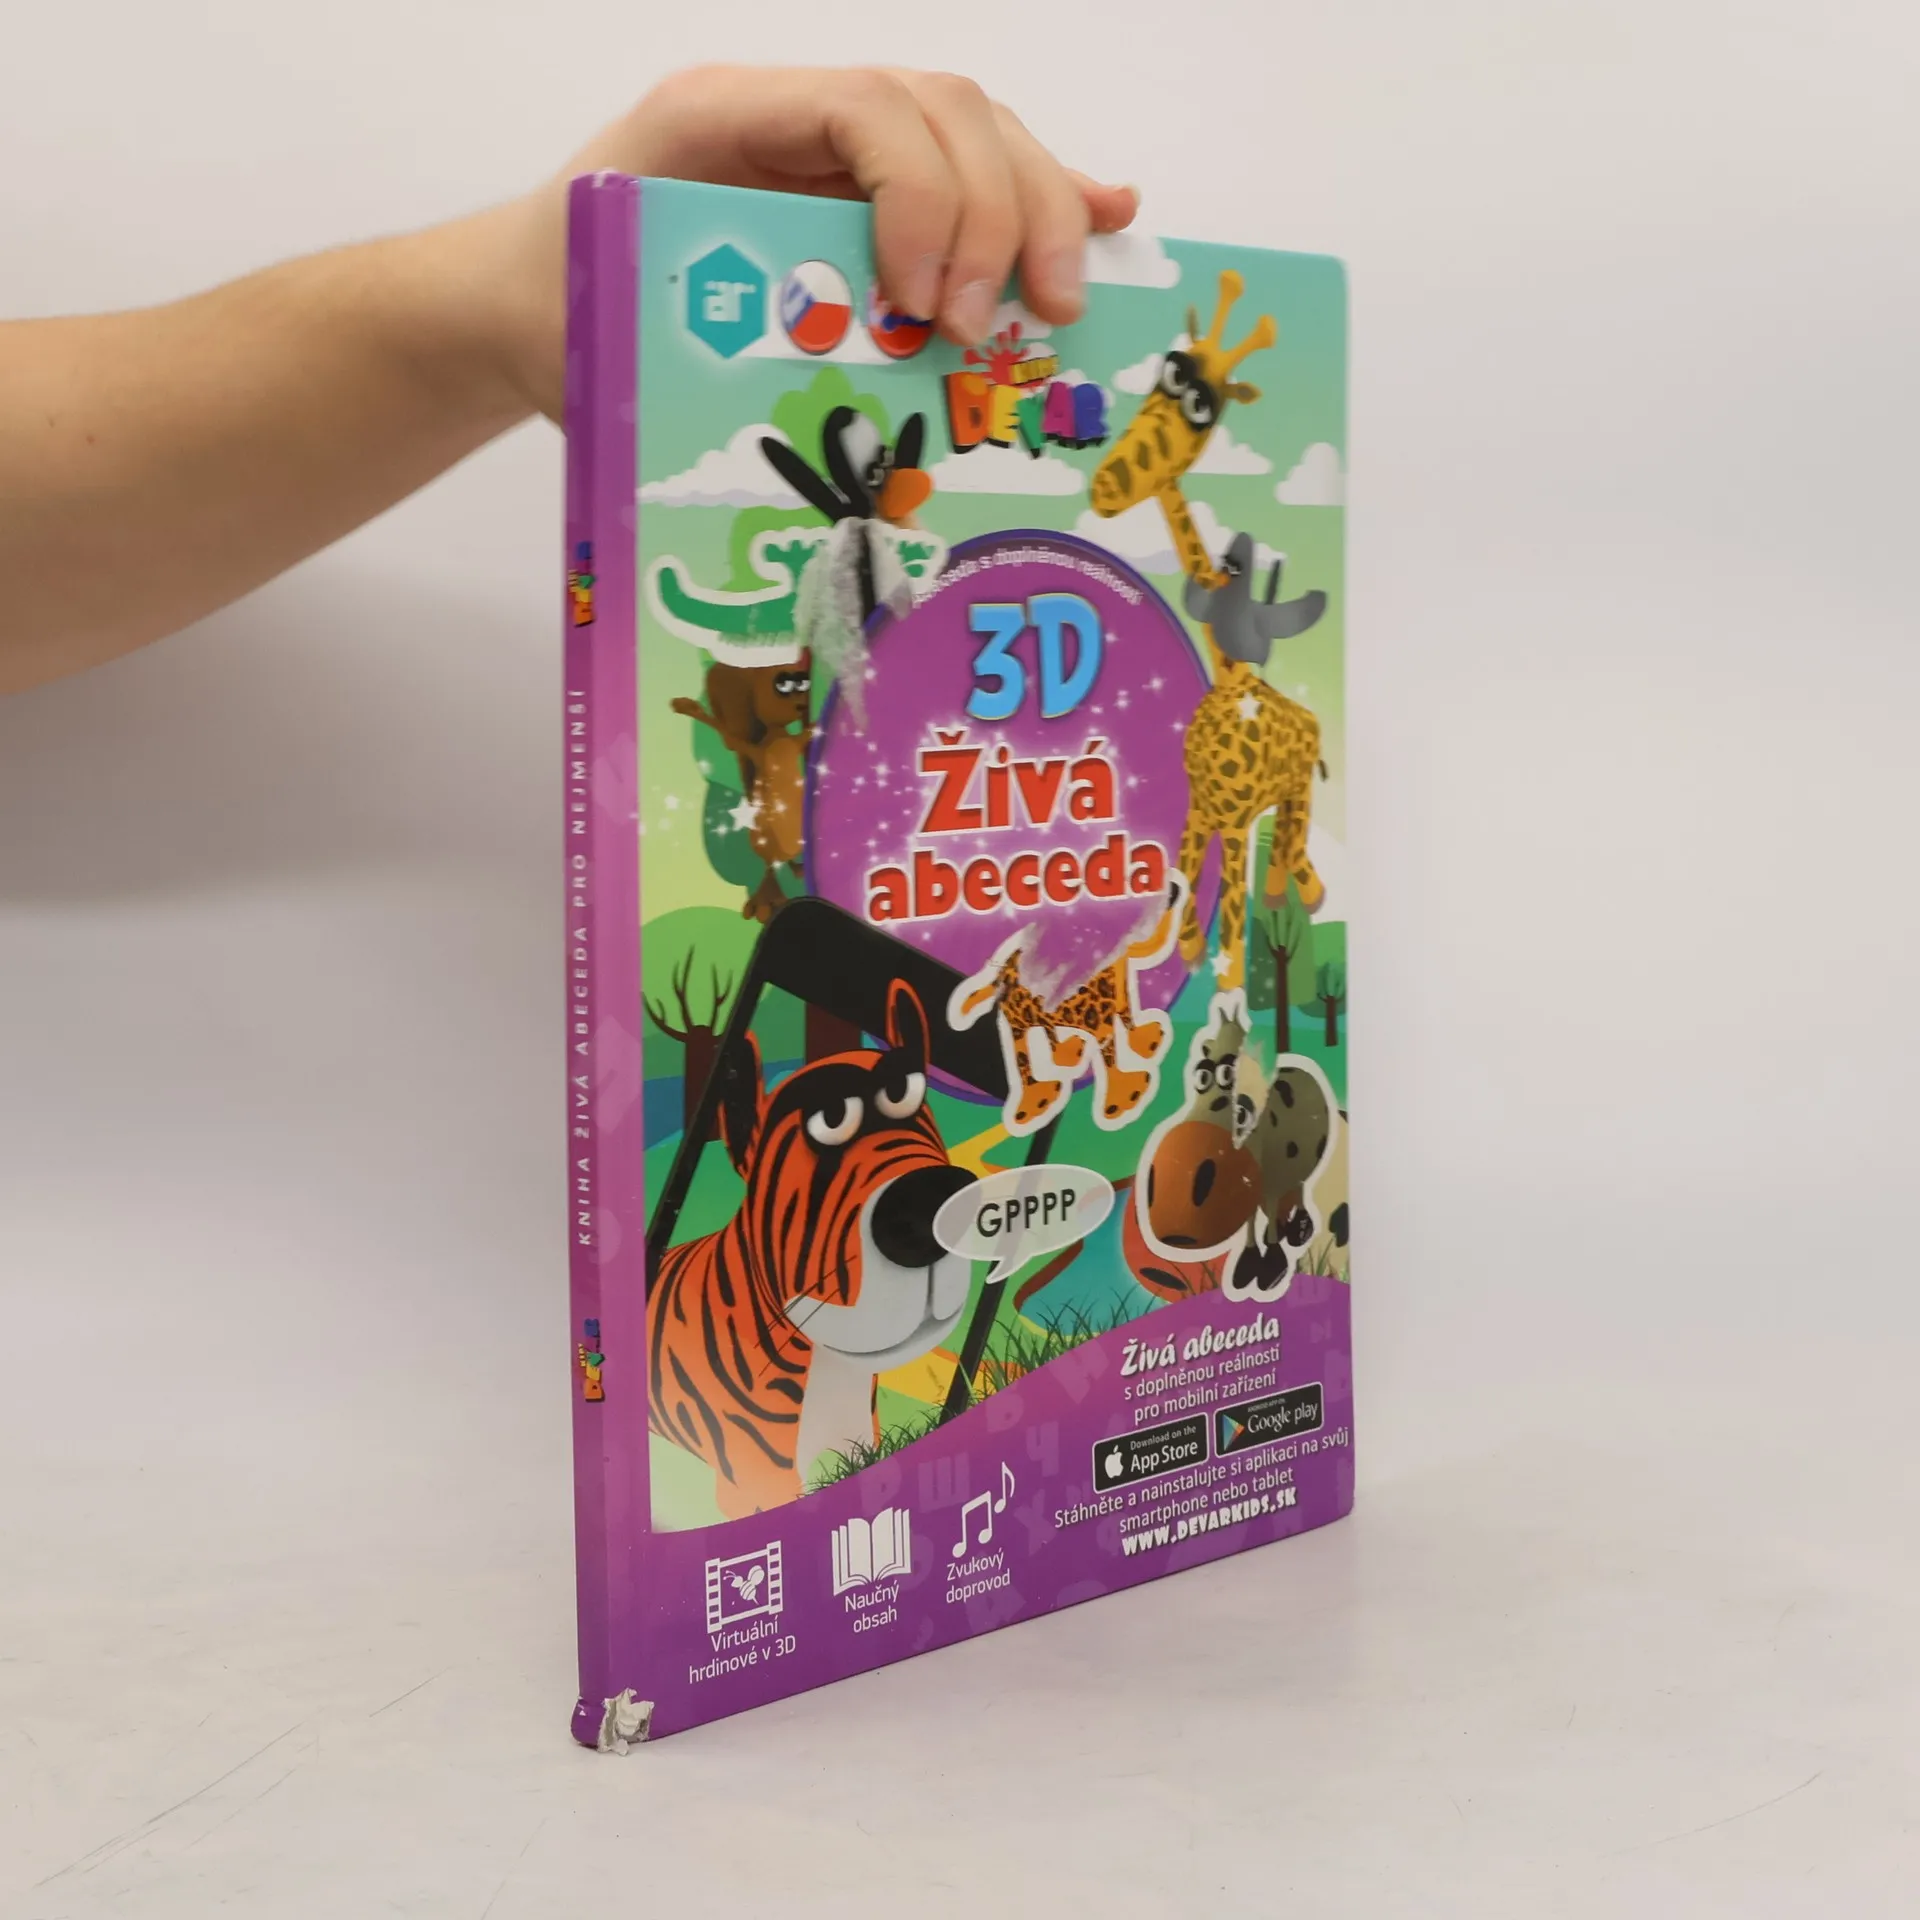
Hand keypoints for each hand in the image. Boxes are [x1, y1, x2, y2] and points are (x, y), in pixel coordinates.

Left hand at [482, 65, 1138, 419]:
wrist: (518, 308)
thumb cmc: (559, 322)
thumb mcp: (616, 326)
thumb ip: (714, 333)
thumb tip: (833, 385)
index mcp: (722, 119)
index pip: (868, 109)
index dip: (924, 198)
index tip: (924, 309)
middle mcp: (790, 117)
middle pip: (946, 111)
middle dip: (997, 216)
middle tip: (993, 328)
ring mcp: (830, 149)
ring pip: (973, 134)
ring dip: (1035, 214)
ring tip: (1054, 308)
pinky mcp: (859, 195)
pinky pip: (965, 175)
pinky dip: (1044, 196)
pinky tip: (1108, 220)